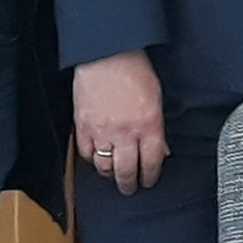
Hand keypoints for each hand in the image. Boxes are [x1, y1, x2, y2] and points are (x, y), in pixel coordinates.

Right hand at [73, 49, 168, 194]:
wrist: (106, 54)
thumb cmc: (134, 69)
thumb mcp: (157, 97)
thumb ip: (158, 126)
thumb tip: (160, 148)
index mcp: (149, 124)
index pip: (152, 162)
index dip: (150, 176)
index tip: (149, 181)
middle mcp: (126, 132)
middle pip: (127, 172)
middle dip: (129, 184)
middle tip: (130, 188)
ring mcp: (102, 131)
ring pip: (104, 167)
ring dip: (110, 174)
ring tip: (113, 175)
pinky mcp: (83, 127)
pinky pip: (86, 153)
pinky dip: (92, 159)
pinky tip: (97, 158)